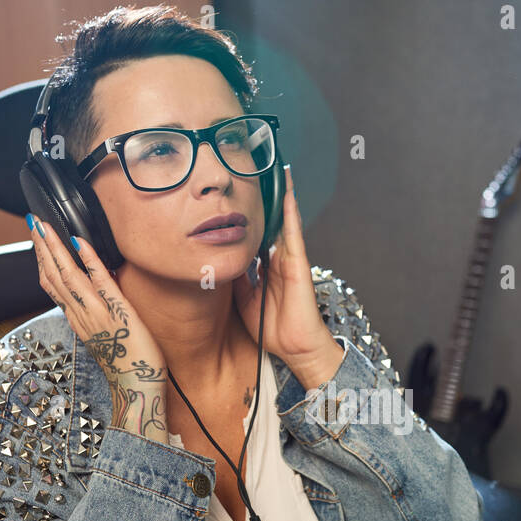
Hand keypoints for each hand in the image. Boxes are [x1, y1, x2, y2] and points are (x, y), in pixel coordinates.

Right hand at [28, 215, 168, 441]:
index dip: (42, 261)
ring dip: (55, 248)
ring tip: (45, 226)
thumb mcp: (102, 336)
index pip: (53, 286)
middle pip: (53, 276)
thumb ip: (94, 315)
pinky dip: (88, 259)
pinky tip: (79, 241)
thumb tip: (92, 296)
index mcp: (78, 319)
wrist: (137, 387)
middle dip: (42, 247)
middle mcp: (81, 314)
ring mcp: (96, 312)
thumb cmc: (127, 363)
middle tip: (33, 222)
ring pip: (68, 275)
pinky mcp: (117, 311)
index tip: (37, 240)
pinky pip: (99, 281)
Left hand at [231, 166, 341, 386]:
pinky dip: (291, 213)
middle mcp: (279, 260)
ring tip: (279, 172)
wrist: (295, 349)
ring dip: (283, 197)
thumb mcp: (244, 300)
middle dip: (267, 200)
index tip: (240, 197)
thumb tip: (222, 261)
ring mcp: (290, 261)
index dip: (249, 217)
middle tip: (260, 172)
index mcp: (266, 269)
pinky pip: (293, 234)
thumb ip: (236, 279)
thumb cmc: (273, 329)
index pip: (256, 236)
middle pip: (271, 223)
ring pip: (284, 222)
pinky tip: (288, 194)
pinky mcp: (299, 265)